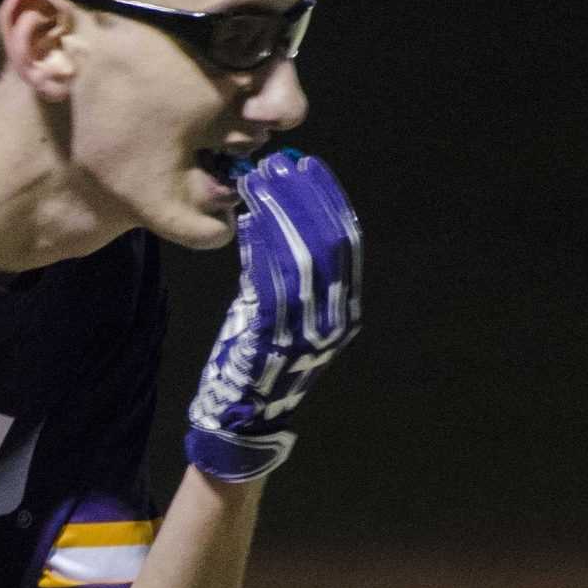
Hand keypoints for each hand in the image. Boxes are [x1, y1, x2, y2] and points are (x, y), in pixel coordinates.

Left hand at [184, 148, 363, 482]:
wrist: (242, 422)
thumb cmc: (257, 364)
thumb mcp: (281, 316)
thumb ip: (286, 276)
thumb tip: (279, 220)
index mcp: (342, 311)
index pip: (345, 242)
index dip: (328, 200)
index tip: (310, 167)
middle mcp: (333, 319)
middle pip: (329, 242)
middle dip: (306, 198)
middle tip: (284, 165)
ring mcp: (306, 330)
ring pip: (302, 258)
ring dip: (282, 215)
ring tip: (264, 182)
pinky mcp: (275, 340)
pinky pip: (271, 284)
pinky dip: (263, 247)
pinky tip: (251, 219)